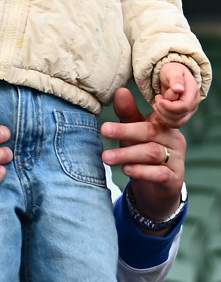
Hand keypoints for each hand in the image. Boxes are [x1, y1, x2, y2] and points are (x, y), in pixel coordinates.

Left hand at [101, 87, 185, 229]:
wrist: (156, 191)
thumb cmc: (143, 154)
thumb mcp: (134, 134)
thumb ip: (128, 114)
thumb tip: (120, 91)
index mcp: (165, 124)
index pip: (150, 114)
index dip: (131, 111)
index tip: (114, 111)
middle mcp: (174, 139)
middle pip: (150, 131)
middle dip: (125, 130)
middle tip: (104, 130)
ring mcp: (177, 160)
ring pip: (152, 152)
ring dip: (127, 154)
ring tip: (107, 157)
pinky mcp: (175, 179)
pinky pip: (159, 173)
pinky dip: (141, 171)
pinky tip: (126, 169)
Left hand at [154, 62, 199, 127]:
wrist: (173, 76)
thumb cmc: (172, 71)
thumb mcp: (173, 71)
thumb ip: (176, 79)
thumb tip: (179, 89)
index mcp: (193, 92)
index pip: (184, 106)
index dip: (169, 107)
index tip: (158, 100)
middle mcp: (194, 104)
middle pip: (180, 116)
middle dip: (164, 111)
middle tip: (156, 100)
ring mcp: (190, 111)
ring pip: (177, 122)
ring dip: (163, 116)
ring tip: (156, 105)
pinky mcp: (183, 115)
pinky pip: (175, 124)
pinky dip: (164, 120)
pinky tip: (158, 112)